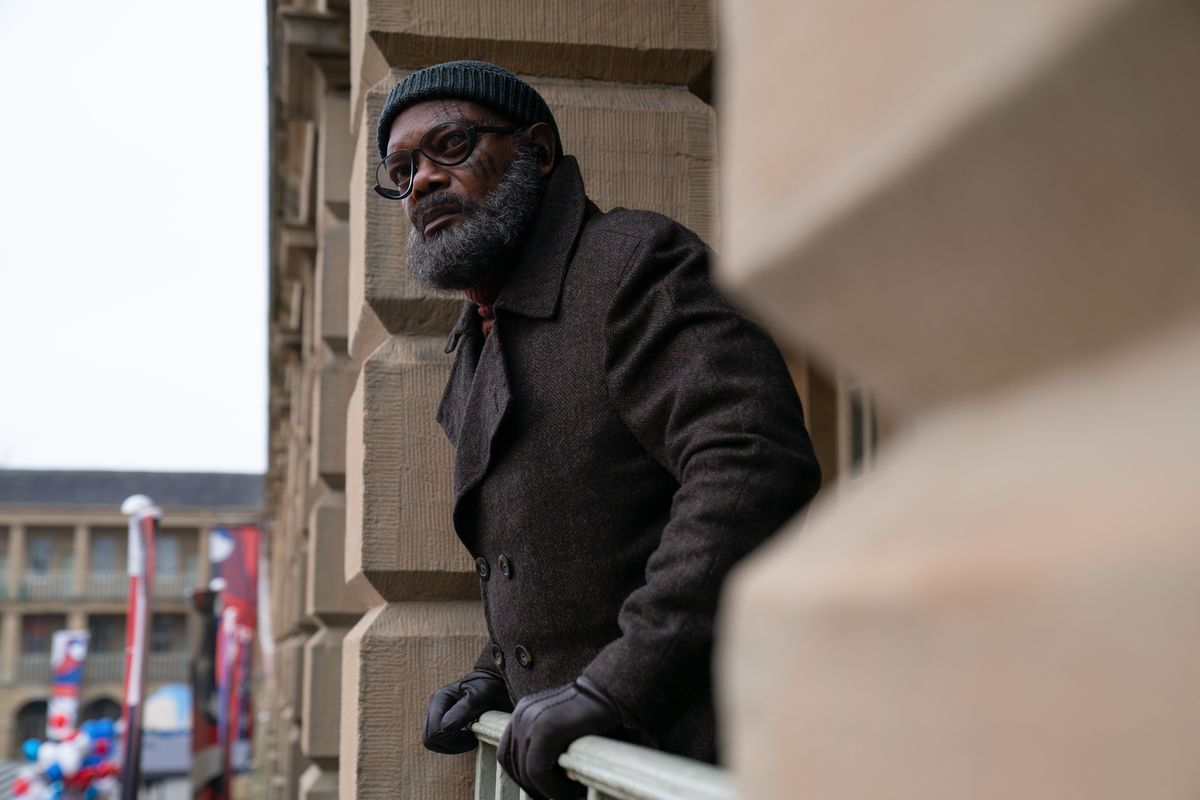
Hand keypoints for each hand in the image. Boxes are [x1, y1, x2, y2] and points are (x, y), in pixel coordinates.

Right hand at [422, 669, 512, 753]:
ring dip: (450, 746)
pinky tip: (466, 737)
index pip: (434, 731)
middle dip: (450, 745)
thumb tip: (445, 727)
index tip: (473, 738)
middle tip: (470, 741)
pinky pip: (439, 741)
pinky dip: (451, 744)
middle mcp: (434, 706)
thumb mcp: (480, 697)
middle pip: (429, 738)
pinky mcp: (441, 721)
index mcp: (440, 698)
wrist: (495, 683)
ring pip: (432, 741)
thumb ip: (463, 711)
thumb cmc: (490, 688)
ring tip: (469, 738)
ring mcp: (436, 714)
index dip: (452, 741)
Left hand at [497, 676, 621, 799]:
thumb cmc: (591, 713)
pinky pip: (537, 771)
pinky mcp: (545, 731)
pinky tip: (571, 792)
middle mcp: (521, 715)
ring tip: (566, 794)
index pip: (507, 754)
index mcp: (522, 713)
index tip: (540, 788)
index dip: (520, 776)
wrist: (608, 692)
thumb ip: (545, 745)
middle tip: (555, 794)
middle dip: (533, 786)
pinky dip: (552, 788)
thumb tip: (541, 779)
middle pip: (512, 764)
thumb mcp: (559, 726)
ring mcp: (531, 721)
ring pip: (525, 772)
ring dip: (545, 789)